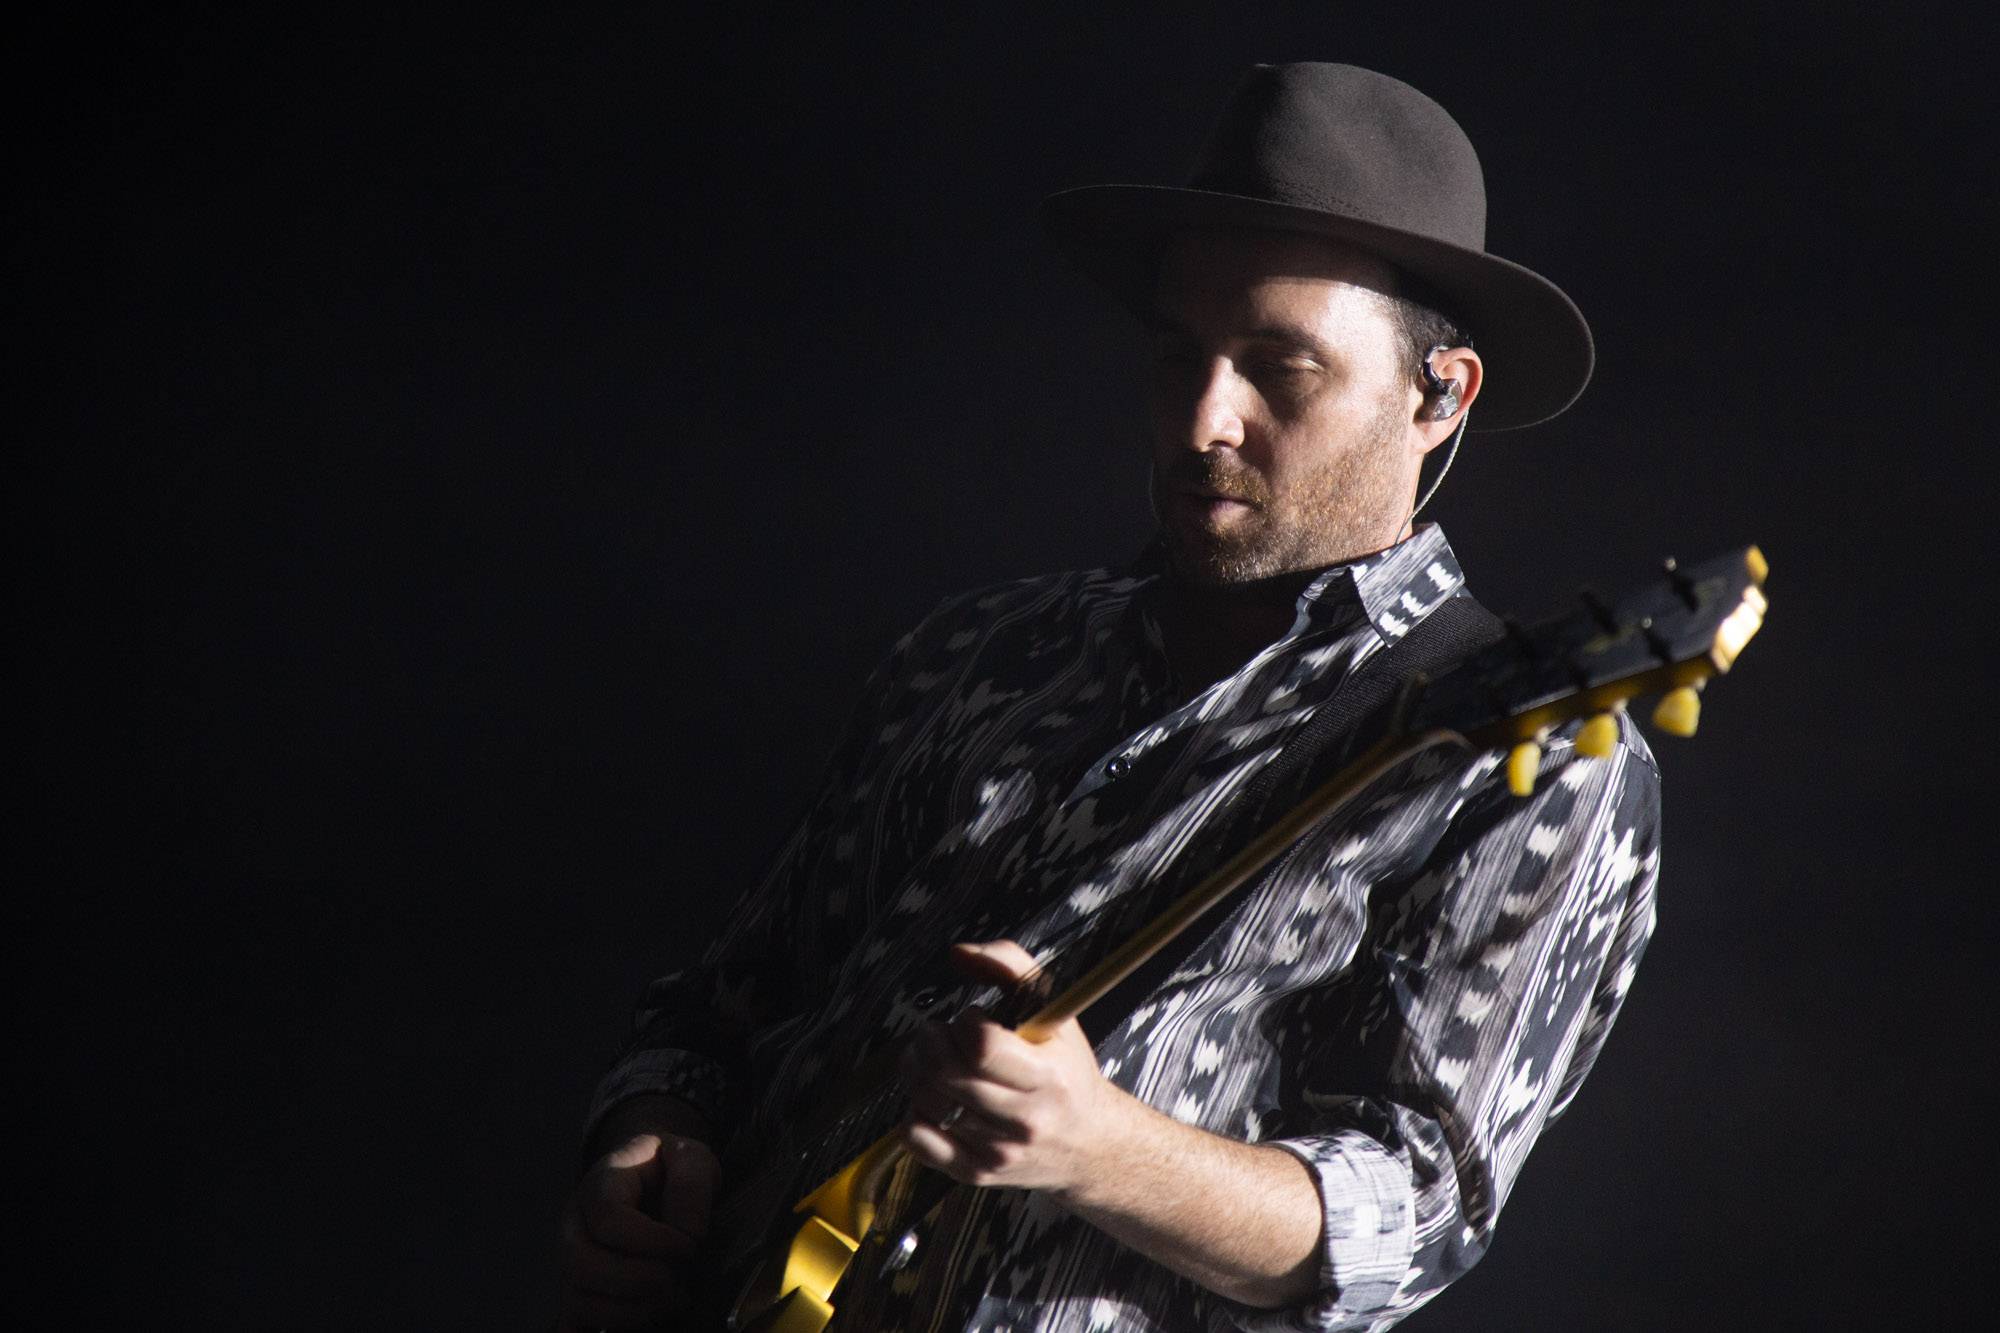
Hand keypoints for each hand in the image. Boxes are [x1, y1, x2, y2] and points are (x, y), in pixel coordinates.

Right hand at [556, 1131, 717, 1330]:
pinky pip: (575, 1324)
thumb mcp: (691, 1158)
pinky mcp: (580, 1290)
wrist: (657, 1177)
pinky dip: (608, 1328)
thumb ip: (691, 1187)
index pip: (609, 1218)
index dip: (651, 1240)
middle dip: (636, 1281)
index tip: (690, 1247)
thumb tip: (689, 1235)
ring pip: (578, 1300)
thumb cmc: (672, 1168)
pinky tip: (646, 1324)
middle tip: (677, 1280)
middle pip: (580, 1263)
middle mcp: (575, 1223)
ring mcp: (573, 1260)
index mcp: (600, 1183)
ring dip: (629, 1312)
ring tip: (672, 1301)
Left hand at [899, 939, 1129, 1196]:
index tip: (971, 1018)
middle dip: (928, 1041)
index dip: (964, 1022)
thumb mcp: (1053, 1009)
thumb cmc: (1066, 1071)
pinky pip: (917, 1138)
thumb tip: (958, 953)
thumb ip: (1010, 964)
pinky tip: (934, 1096)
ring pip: (926, 1102)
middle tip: (936, 1032)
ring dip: (916, 1069)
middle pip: (946, 1074)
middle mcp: (1023, 1119)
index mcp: (1046, 1078)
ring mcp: (997, 1150)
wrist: (1088, 1144)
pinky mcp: (975, 1172)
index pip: (981, 1047)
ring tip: (932, 1058)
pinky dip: (914, 1110)